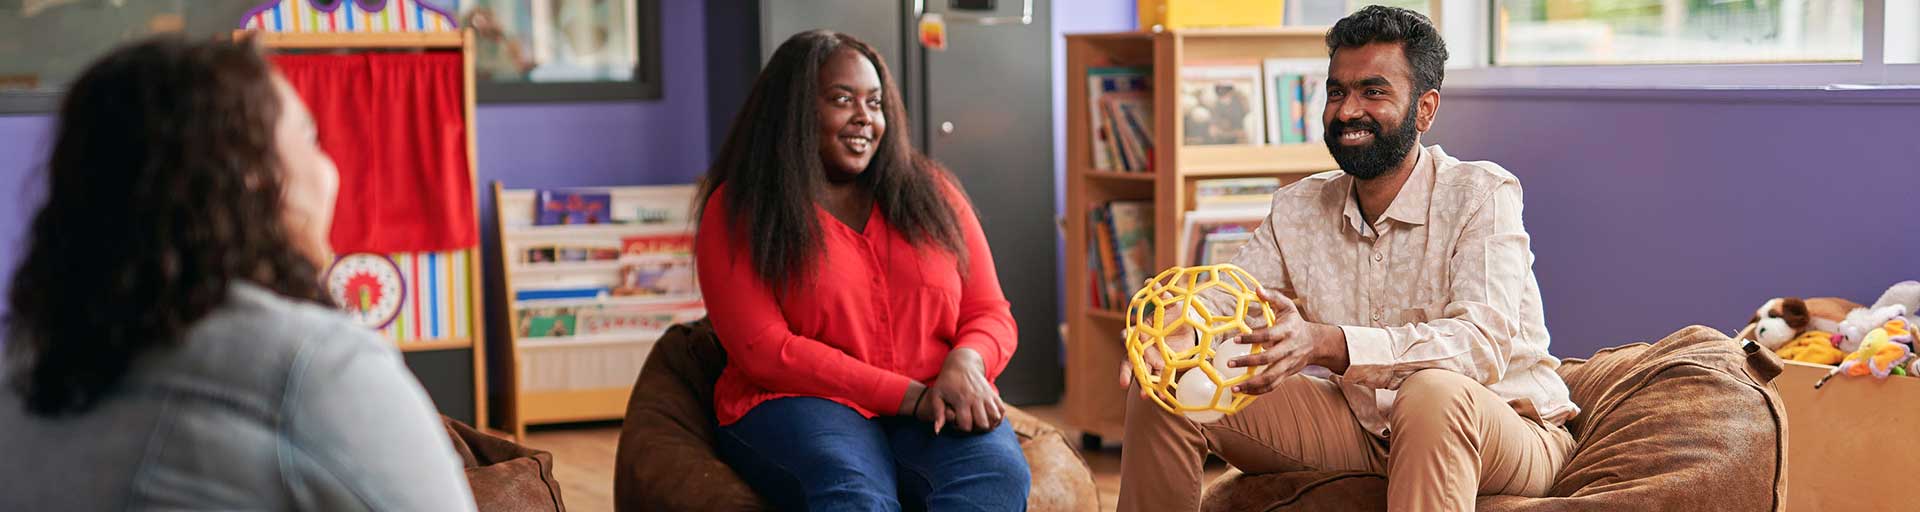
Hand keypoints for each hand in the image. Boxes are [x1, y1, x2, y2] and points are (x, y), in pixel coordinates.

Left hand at [926, 348, 1004, 433]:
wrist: (962, 364)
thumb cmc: (946, 381)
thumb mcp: (937, 395)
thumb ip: (937, 413)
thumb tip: (937, 431)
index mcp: (962, 401)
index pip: (966, 425)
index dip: (961, 429)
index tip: (956, 423)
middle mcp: (976, 399)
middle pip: (983, 424)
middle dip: (976, 429)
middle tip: (969, 424)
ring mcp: (986, 396)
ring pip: (995, 418)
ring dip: (989, 424)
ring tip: (979, 422)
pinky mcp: (992, 394)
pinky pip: (1001, 410)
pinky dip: (998, 417)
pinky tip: (989, 418)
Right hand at [1118, 295, 1200, 391]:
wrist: (1190, 328)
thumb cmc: (1176, 315)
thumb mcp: (1170, 304)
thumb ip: (1160, 295)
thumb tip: (1148, 280)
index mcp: (1141, 333)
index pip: (1129, 338)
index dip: (1126, 341)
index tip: (1124, 341)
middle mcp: (1143, 348)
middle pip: (1131, 362)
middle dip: (1129, 373)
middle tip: (1126, 383)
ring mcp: (1151, 360)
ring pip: (1143, 374)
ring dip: (1143, 386)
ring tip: (1146, 396)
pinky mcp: (1162, 368)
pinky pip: (1159, 380)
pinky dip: (1160, 390)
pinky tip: (1165, 400)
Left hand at [1225, 288, 1341, 394]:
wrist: (1316, 343)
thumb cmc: (1295, 322)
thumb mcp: (1288, 306)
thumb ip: (1273, 297)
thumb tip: (1257, 289)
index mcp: (1288, 331)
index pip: (1269, 335)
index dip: (1252, 337)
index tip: (1235, 339)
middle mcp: (1289, 349)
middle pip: (1269, 359)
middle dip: (1249, 363)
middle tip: (1230, 364)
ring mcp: (1288, 364)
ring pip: (1271, 378)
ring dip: (1252, 384)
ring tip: (1233, 387)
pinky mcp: (1287, 375)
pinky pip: (1272, 386)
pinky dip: (1258, 391)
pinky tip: (1243, 391)